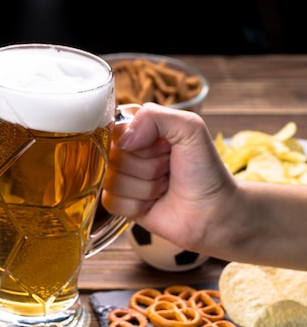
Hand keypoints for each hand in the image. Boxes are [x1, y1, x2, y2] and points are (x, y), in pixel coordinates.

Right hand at [101, 102, 235, 251]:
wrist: (215, 210)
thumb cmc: (205, 168)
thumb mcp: (189, 128)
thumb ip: (154, 117)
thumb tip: (122, 141)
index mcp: (139, 131)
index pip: (115, 131)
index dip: (137, 142)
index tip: (163, 147)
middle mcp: (127, 154)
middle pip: (113, 158)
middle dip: (147, 167)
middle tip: (168, 169)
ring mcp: (122, 179)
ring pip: (112, 181)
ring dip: (145, 187)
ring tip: (164, 186)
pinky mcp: (121, 204)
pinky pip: (111, 202)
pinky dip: (136, 204)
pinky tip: (153, 203)